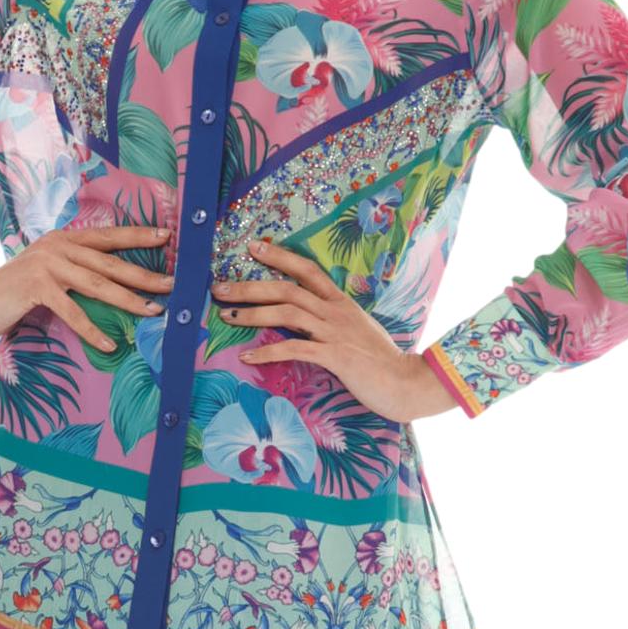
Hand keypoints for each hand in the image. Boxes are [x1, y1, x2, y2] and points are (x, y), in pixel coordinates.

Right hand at [0, 223, 173, 351]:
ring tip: (152, 312)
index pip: (108, 236)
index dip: (137, 236)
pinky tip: (109, 343)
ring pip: (97, 284)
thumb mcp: (49, 272)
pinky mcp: (36, 287)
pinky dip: (91, 329)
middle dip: (144, 274)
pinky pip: (72, 311)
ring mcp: (47, 265)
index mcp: (64, 239)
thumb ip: (75, 269)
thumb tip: (113, 281)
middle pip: (110, 262)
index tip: (167, 237)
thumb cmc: (17, 290)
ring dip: (127, 300)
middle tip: (172, 284)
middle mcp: (58, 247)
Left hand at [212, 238, 461, 422]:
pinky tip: (248, 357)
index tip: (254, 246)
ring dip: (252, 313)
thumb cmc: (381, 361)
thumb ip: (334, 322)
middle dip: (250, 286)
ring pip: (286, 312)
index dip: (280, 256)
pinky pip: (295, 349)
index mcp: (341, 303)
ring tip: (226, 316)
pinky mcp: (334, 356)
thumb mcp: (357, 331)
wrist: (407, 382)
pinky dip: (268, 352)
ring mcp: (335, 332)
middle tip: (220, 288)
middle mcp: (335, 311)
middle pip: (287, 288)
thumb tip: (310, 321)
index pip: (307, 270)